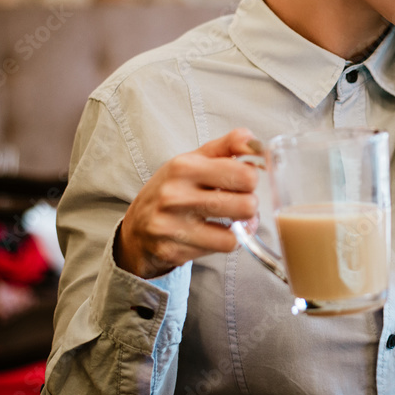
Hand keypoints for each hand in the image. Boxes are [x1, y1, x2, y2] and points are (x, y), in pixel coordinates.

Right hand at [116, 128, 260, 278]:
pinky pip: (221, 249)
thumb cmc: (174, 188)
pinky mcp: (174, 251)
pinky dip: (226, 242)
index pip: (245, 175)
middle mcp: (175, 196)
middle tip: (240, 201)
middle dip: (250, 204)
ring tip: (235, 219)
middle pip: (246, 205)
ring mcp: (173, 227)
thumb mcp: (196, 159)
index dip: (252, 178)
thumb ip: (229, 145)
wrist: (137, 227)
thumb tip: (257, 143)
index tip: (244, 180)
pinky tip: (219, 233)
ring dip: (243, 227)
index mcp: (184, 167)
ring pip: (236, 234)